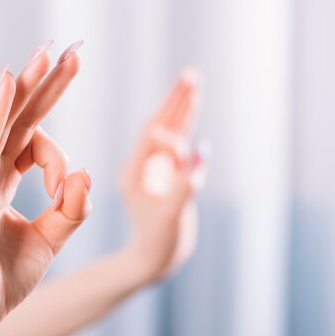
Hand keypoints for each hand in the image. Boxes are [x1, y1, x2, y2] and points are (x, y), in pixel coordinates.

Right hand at [0, 41, 91, 335]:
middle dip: (47, 86)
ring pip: (5, 121)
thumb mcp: (50, 239)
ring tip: (50, 53)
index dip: (59, 154)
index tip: (68, 187)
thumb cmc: (2, 280)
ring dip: (28, 86)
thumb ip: (71, 208)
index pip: (34, 143)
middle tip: (71, 51)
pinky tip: (10, 80)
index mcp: (3, 183)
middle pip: (21, 119)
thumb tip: (85, 174)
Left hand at [119, 68, 209, 285]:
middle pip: (159, 125)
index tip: (186, 147)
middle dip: (175, 102)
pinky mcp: (165, 175)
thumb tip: (201, 151)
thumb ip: (185, 185)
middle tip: (190, 74)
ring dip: (181, 108)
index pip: (151, 140)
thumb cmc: (160, 243)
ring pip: (169, 132)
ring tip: (193, 82)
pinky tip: (191, 107)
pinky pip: (176, 146)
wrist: (154, 261)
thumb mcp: (172, 216)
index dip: (171, 134)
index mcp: (133, 174)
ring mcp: (153, 169)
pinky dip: (185, 126)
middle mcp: (141, 166)